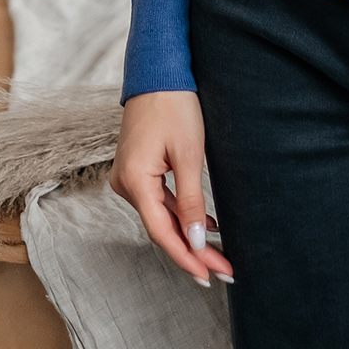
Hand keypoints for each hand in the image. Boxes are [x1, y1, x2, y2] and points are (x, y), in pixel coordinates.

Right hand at [109, 91, 232, 287]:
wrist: (158, 72)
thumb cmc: (175, 104)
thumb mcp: (189, 153)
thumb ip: (191, 200)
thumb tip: (196, 241)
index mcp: (134, 181)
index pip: (161, 233)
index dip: (186, 258)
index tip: (209, 276)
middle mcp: (124, 184)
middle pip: (161, 228)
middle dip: (193, 251)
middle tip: (223, 270)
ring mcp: (128, 177)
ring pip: (160, 217)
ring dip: (188, 234)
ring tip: (219, 253)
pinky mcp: (137, 170)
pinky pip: (159, 201)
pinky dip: (180, 214)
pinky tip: (204, 226)